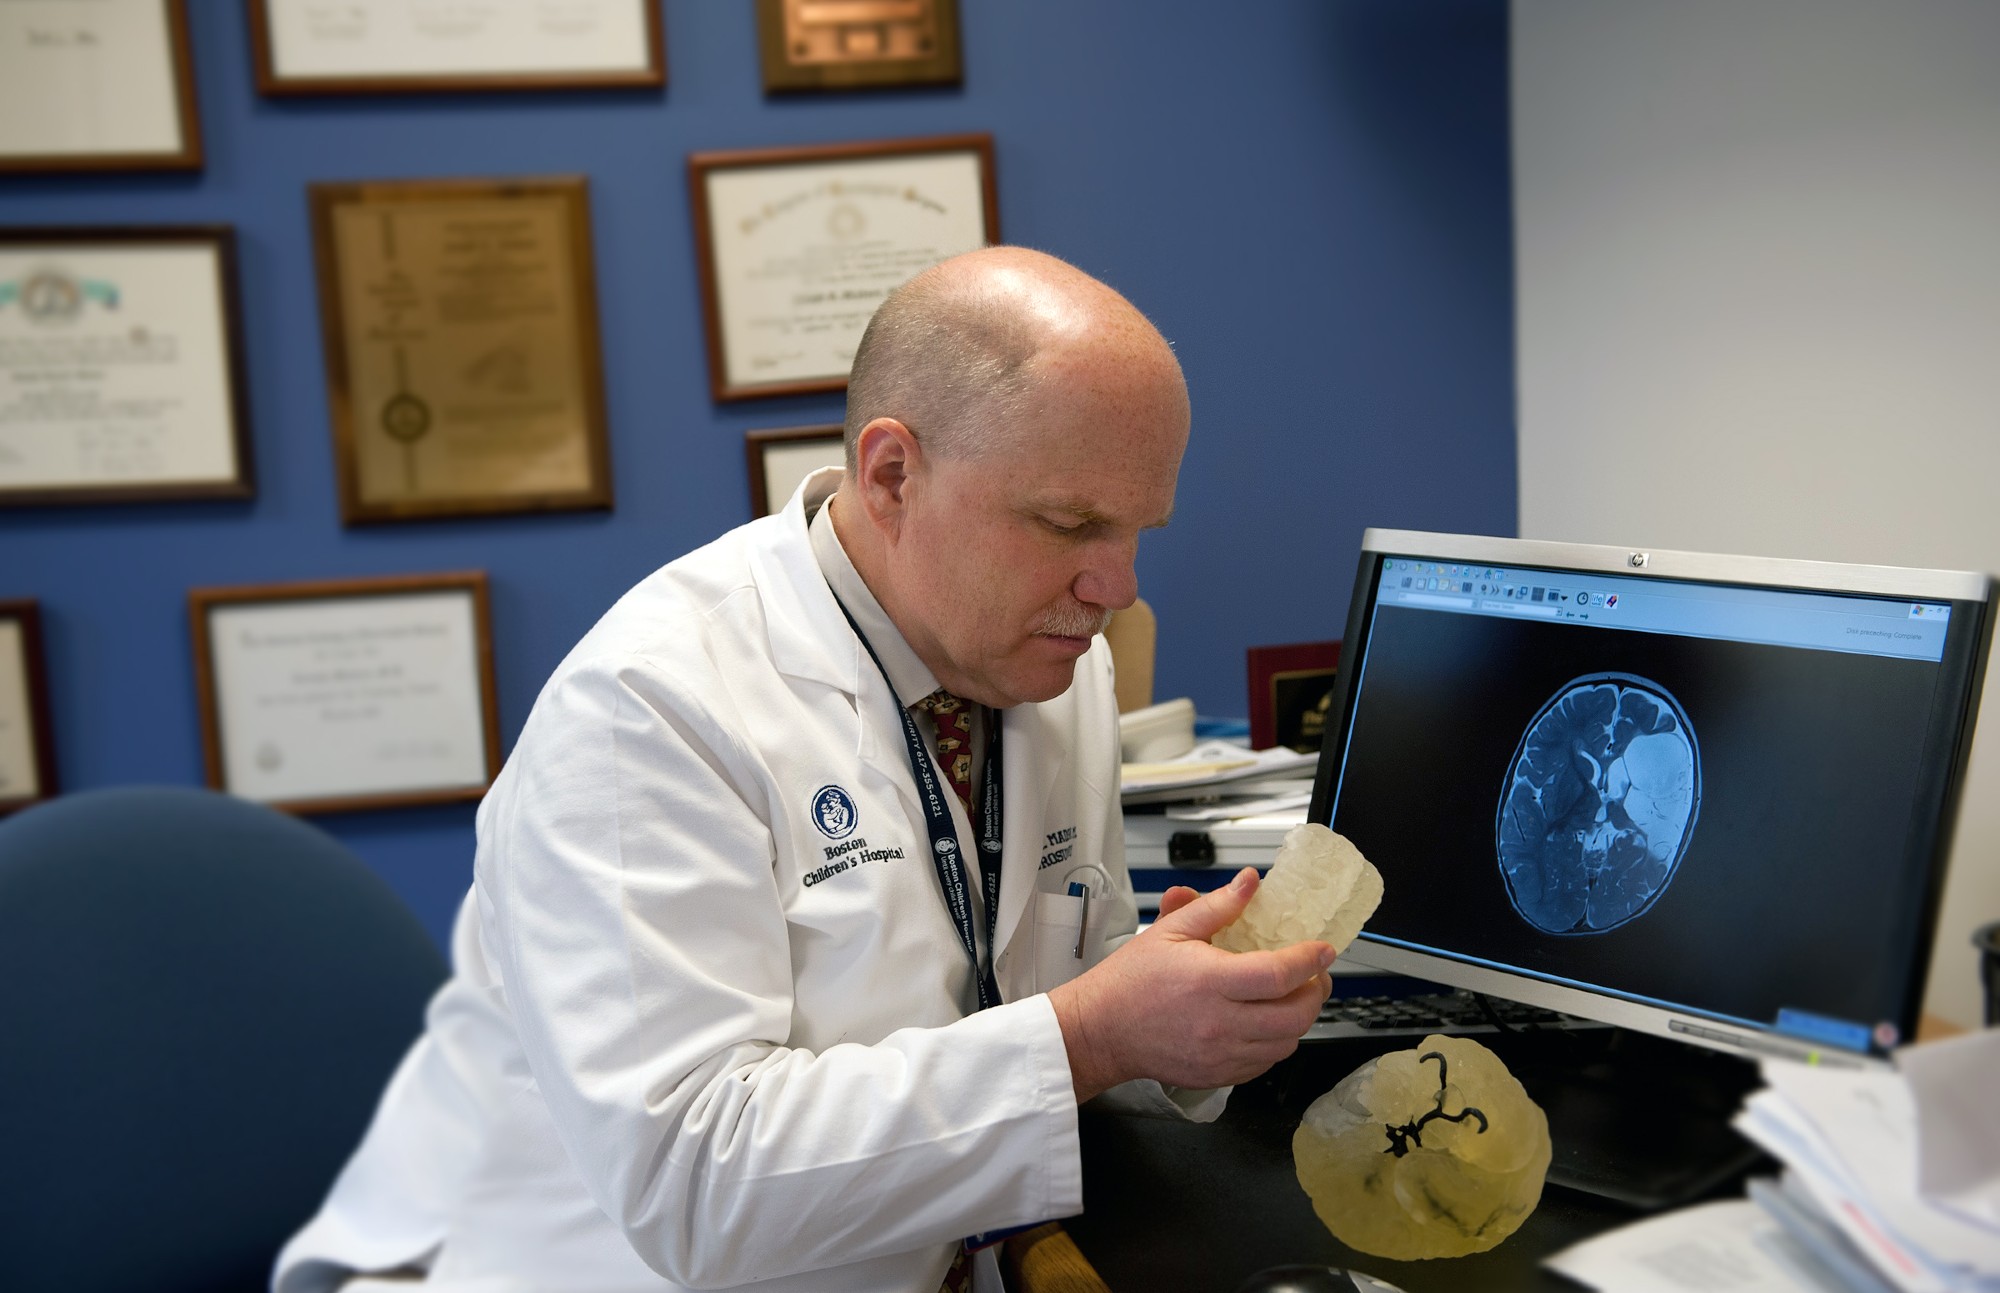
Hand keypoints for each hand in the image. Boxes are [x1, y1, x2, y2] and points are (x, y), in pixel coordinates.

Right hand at [1048, 868, 1333, 1099]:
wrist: (1101, 1029)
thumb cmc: (1130, 981)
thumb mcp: (1170, 931)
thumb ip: (1216, 906)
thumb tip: (1249, 883)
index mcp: (1210, 981)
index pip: (1279, 974)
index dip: (1310, 960)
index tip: (1323, 949)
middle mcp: (1220, 1022)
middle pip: (1295, 1015)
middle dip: (1316, 992)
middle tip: (1316, 974)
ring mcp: (1220, 1054)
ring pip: (1286, 1043)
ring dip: (1299, 1019)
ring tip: (1292, 997)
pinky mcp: (1218, 1075)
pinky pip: (1265, 1063)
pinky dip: (1276, 1043)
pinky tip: (1266, 1023)